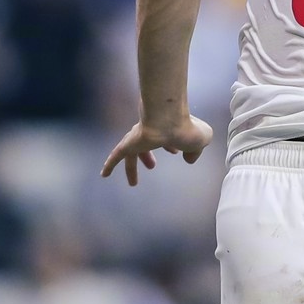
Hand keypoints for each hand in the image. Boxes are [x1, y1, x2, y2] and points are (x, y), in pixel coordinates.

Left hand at [100, 113, 214, 184]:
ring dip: (132, 167)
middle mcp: (151, 131)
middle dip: (148, 156)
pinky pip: (116, 155)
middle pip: (145, 145)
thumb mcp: (200, 141)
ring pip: (131, 152)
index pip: (166, 137)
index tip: (176, 153)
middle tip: (152, 167)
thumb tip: (190, 159)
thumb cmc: (186, 128)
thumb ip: (195, 151)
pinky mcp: (128, 144)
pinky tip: (103, 175)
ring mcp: (137, 137)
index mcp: (168, 128)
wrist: (169, 120)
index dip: (171, 146)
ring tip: (133, 183)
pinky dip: (109, 165)